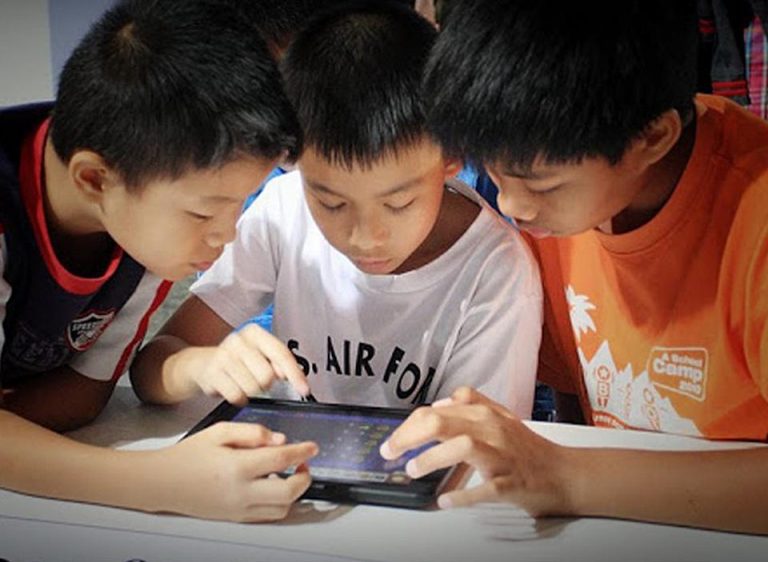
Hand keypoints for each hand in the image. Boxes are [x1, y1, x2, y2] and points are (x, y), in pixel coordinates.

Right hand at [147, 422, 317, 521]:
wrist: (163, 482)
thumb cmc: (189, 456)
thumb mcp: (220, 431)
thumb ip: (252, 432)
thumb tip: (279, 439)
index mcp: (236, 466)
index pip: (280, 459)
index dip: (302, 452)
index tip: (312, 447)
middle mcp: (240, 492)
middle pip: (288, 492)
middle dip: (305, 477)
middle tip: (304, 463)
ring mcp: (239, 509)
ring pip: (281, 508)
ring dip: (294, 492)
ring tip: (290, 474)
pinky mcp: (236, 518)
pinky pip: (267, 516)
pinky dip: (278, 502)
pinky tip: (274, 486)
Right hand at [177, 324, 309, 404]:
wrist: (203, 364)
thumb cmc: (238, 360)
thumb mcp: (259, 355)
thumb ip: (278, 362)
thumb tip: (289, 373)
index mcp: (255, 333)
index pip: (281, 354)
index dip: (295, 374)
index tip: (304, 388)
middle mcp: (238, 341)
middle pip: (267, 376)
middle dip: (266, 384)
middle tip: (256, 380)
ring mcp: (223, 356)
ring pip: (252, 388)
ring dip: (251, 392)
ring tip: (243, 383)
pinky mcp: (212, 373)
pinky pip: (236, 395)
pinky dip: (238, 398)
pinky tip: (234, 389)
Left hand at [380, 387, 574, 515]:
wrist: (564, 474)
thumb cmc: (528, 449)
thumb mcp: (499, 417)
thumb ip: (470, 405)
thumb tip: (436, 405)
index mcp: (484, 413)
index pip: (435, 411)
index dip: (408, 424)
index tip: (393, 440)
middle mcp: (491, 428)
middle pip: (440, 422)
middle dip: (408, 437)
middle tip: (391, 451)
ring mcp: (502, 455)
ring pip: (461, 446)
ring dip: (431, 458)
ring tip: (414, 469)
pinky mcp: (511, 482)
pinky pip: (484, 488)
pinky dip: (462, 496)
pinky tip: (446, 501)